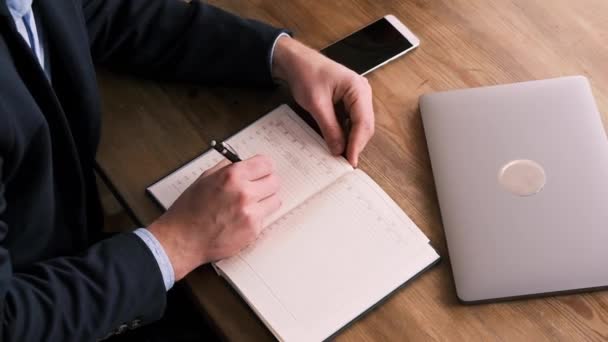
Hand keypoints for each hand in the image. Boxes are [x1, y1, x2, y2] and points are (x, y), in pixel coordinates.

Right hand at [148, 155, 280, 279]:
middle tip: (257, 188)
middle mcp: (244, 193)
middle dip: (266, 183)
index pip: (266, 163)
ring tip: (249, 205)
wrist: (183, 240)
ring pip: (275, 200)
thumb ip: (227, 169)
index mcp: (232, 176)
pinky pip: (266, 218)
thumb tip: (243, 163)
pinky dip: (257, 218)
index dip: (263, 167)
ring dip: (265, 201)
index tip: (261, 171)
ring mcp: (250, 213)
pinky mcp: (253, 230)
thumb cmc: (189, 211)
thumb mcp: (204, 179)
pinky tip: (241, 219)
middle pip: (275, 181)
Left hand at [272, 36, 374, 166]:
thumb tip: (339, 150)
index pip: (363, 122)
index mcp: (358, 88)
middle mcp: (362, 92)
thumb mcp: (316, 104)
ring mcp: (357, 97)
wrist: (296, 61)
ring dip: (352, 141)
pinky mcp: (349, 102)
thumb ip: (329, 128)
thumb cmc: (306, 74)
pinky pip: (352, 122)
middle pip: (365, 126)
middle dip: (356, 145)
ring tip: (342, 157)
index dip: (357, 144)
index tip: (350, 161)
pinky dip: (346, 134)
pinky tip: (339, 144)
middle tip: (346, 163)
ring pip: (360, 126)